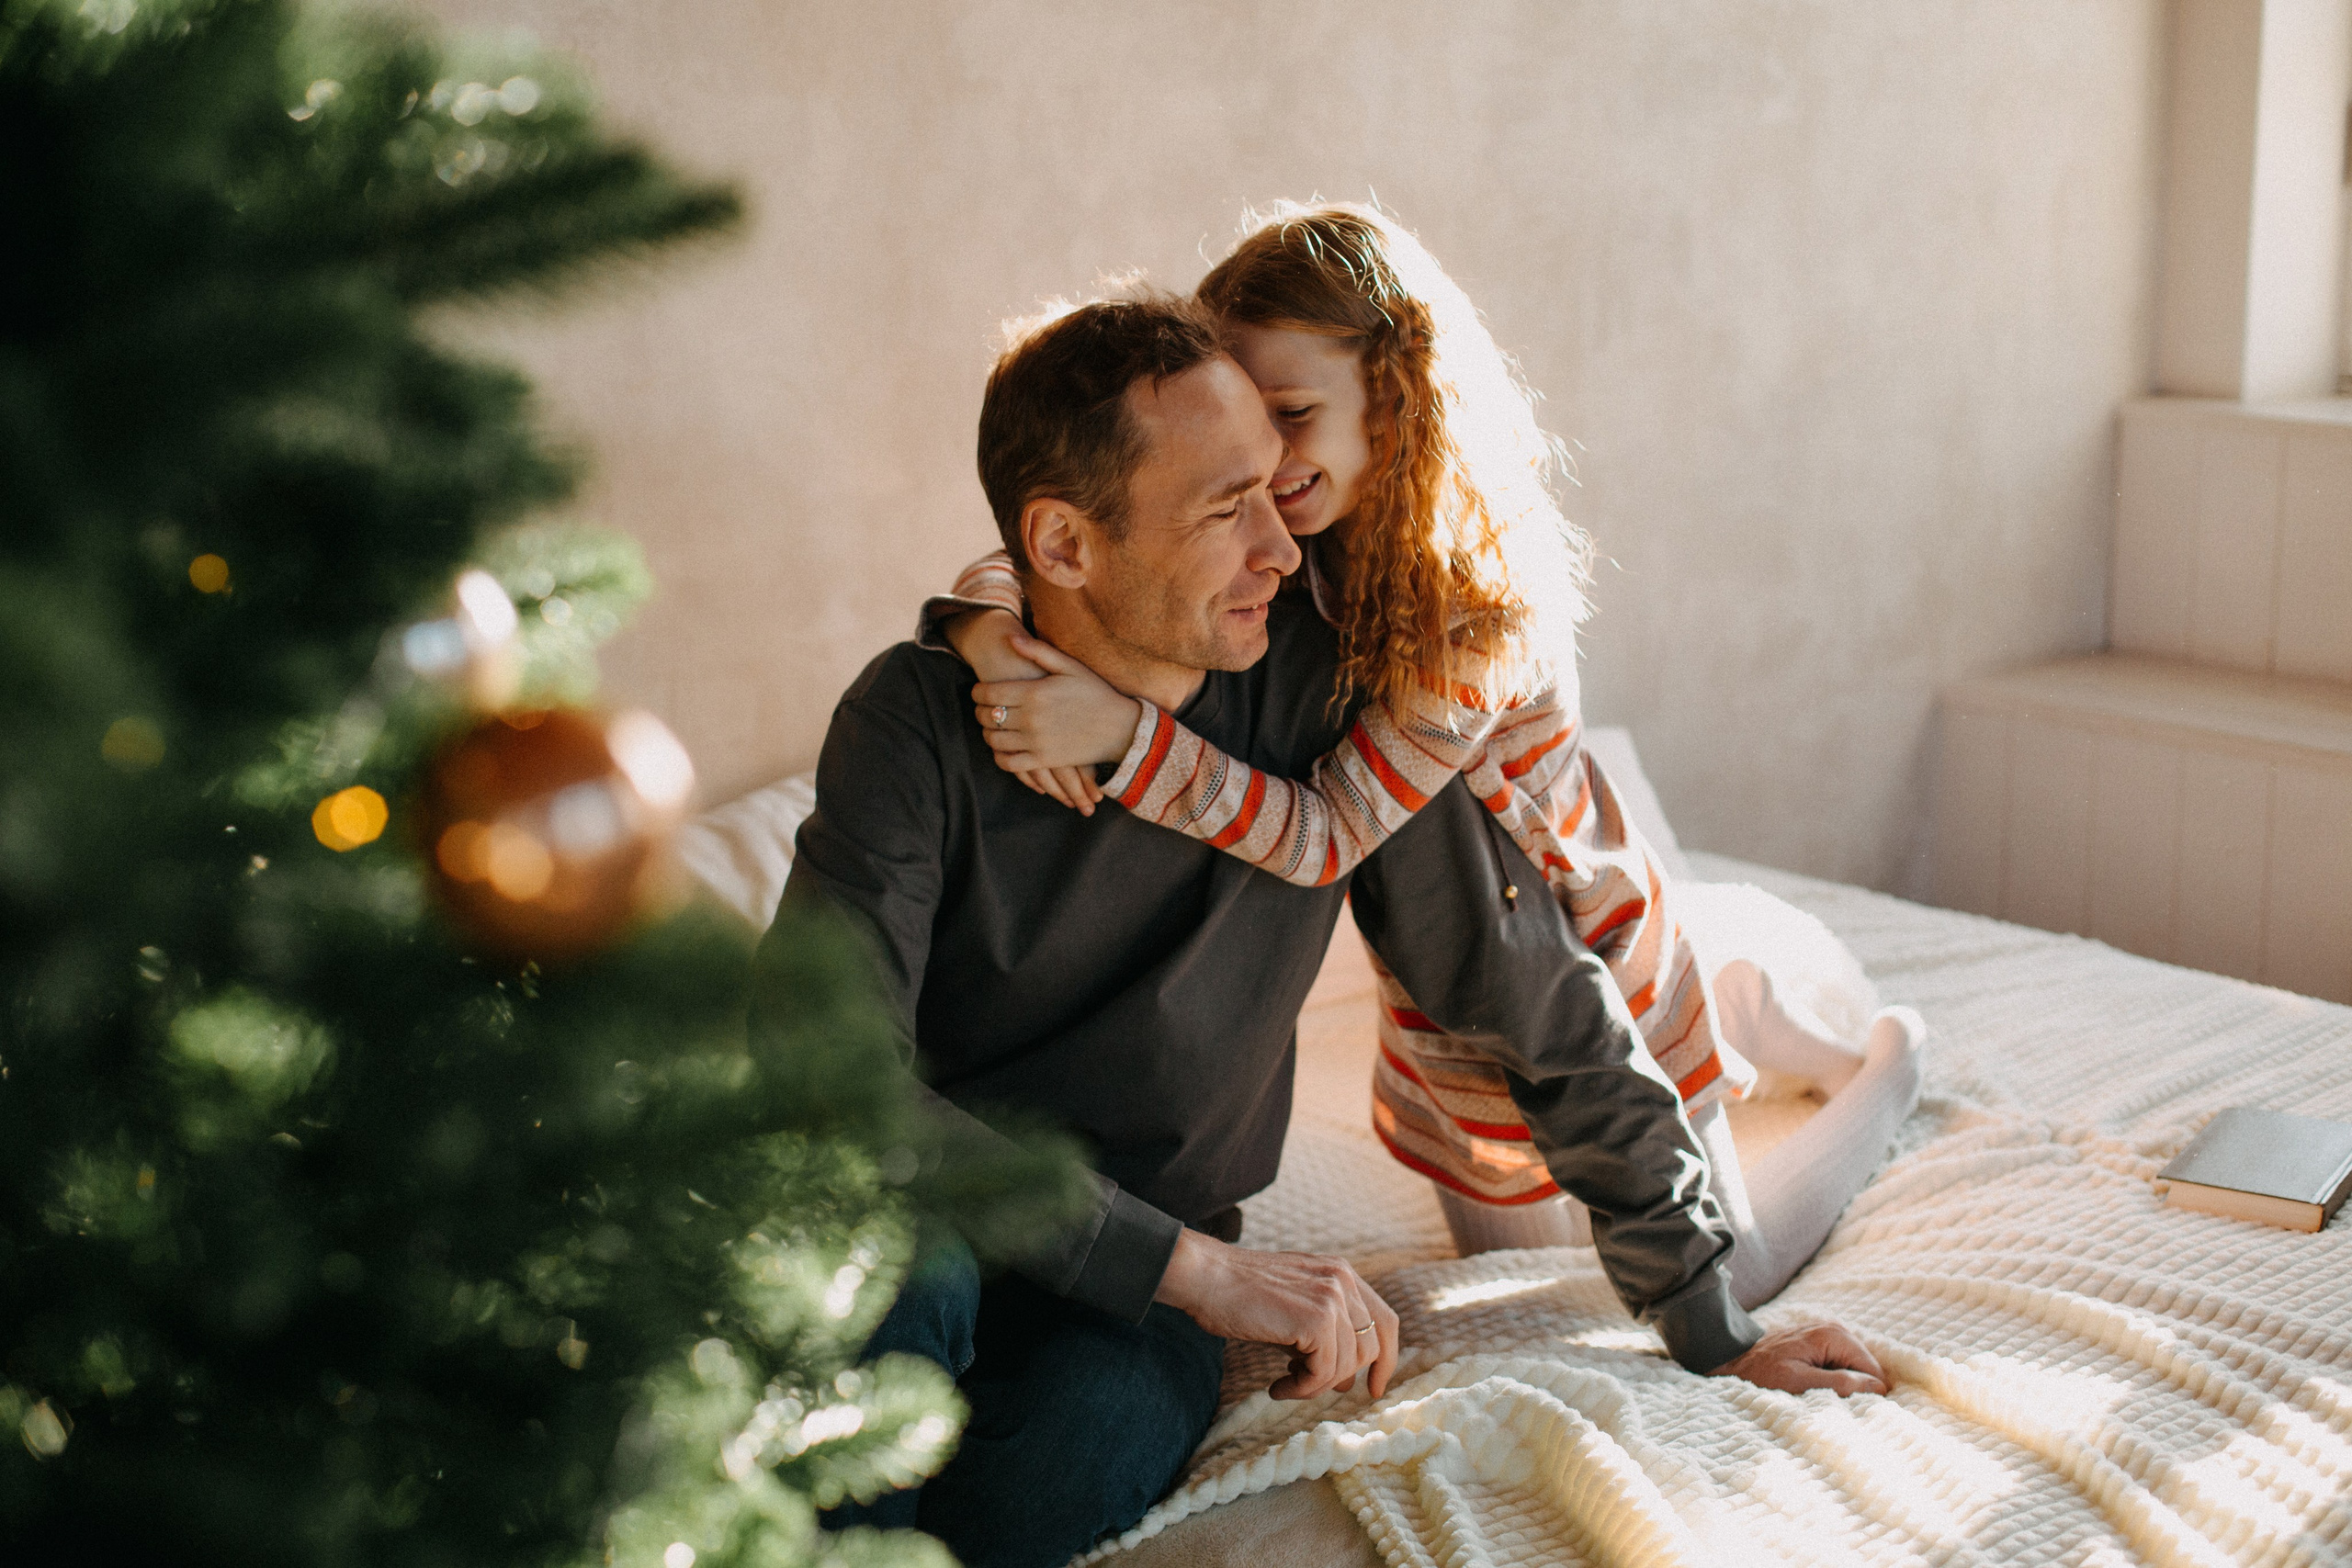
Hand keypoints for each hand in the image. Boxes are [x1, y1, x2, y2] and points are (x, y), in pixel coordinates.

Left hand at [973, 634, 1142, 780]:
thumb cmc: (1096, 692)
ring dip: (988, 733)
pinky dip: (1000, 757)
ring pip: (993, 740)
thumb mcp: (1070, 666)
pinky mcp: (1043, 760)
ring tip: (993, 727)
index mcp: (1033, 692)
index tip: (979, 691)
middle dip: (979, 711)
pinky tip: (1004, 748)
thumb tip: (1010, 639)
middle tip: (983, 708)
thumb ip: (1038, 651)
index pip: (988, 693)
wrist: (1120, 728)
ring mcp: (1035, 741)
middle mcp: (1030, 718)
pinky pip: (1009, 763)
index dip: (977, 692)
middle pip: (987, 716)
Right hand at [1152, 1229, 1399, 1400]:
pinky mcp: (1317, 1319)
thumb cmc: (1237, 1294)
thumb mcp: (1292, 1306)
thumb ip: (1322, 1330)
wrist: (1205, 1277)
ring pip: (1347, 1364)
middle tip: (1310, 1387)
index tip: (1374, 1387)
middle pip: (1372, 1346)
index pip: (1385, 1320)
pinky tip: (1277, 1388)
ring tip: (1285, 1384)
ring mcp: (1332, 1298)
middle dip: (1346, 1377)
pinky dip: (1302, 1389)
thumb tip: (1344, 1378)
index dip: (1386, 1359)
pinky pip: (1324, 1373)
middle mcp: (1343, 1281)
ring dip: (1315, 1385)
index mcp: (1341, 1274)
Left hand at [1712, 1321, 1887, 1396]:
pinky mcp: (1821, 1345)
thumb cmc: (1761, 1373)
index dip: (1868, 1395)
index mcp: (1834, 1336)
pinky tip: (1817, 1389)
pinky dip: (1834, 1382)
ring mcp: (1829, 1336)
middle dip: (1856, 1390)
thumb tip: (1878, 1388)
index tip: (1849, 1411)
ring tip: (1821, 1397)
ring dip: (1844, 1387)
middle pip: (1866, 1370)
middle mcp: (1836, 1330)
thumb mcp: (1798, 1382)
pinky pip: (1841, 1367)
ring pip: (1855, 1371)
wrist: (1734, 1361)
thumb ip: (1838, 1383)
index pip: (1873, 1371)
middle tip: (1831, 1405)